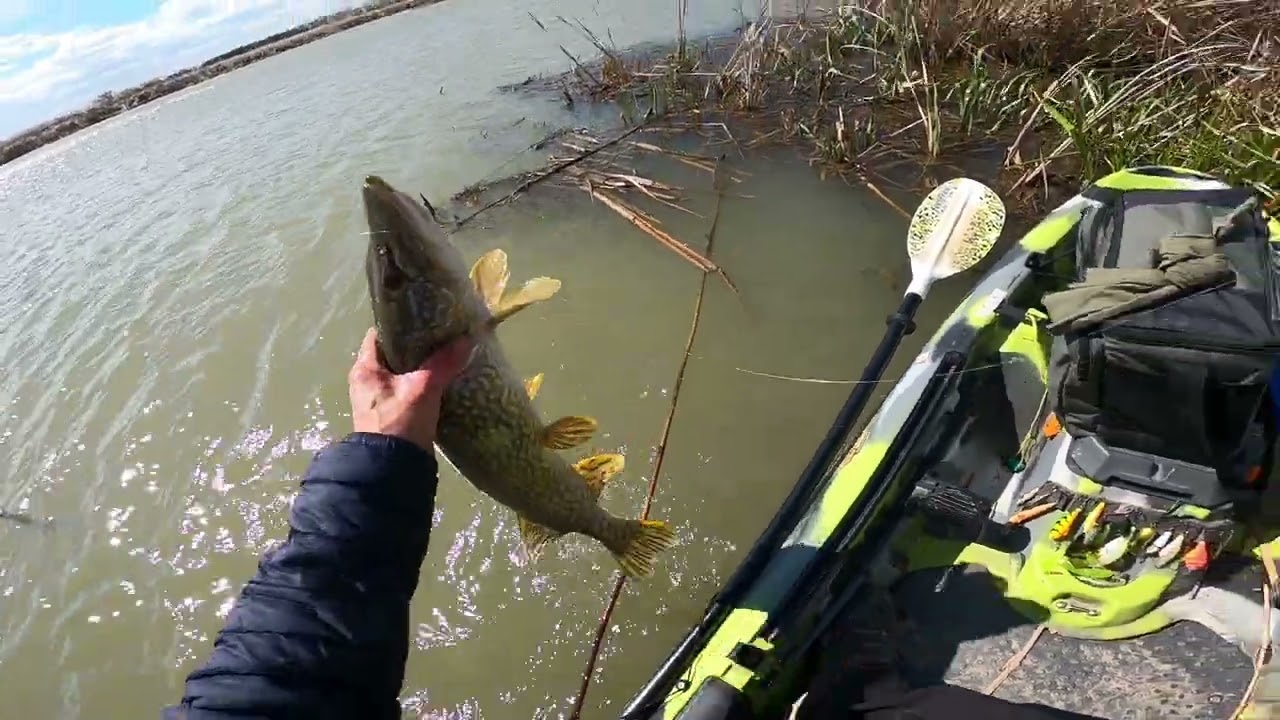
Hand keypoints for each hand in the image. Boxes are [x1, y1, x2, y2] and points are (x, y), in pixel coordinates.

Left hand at [348, 327, 473, 451]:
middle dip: (416, 344)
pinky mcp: (392, 414)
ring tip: (446, 354)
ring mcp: (379, 399)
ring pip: (402, 372)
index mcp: (364, 369)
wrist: (393, 469)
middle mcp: (367, 381)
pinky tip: (443, 380)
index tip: (424, 318)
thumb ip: (443, 363)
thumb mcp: (423, 389)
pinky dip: (423, 383)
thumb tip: (466, 340)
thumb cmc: (400, 422)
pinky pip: (408, 389)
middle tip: (441, 335)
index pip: (379, 334)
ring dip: (421, 365)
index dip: (400, 324)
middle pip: (393, 353)